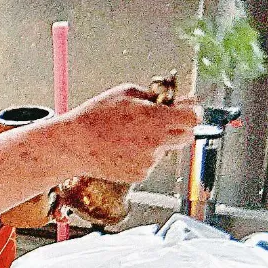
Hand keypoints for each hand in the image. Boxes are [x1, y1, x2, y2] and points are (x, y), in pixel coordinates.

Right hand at [59, 85, 201, 183]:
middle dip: (180, 126)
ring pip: (166, 149)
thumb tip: (170, 100)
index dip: (192, 112)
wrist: (74, 145)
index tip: (188, 108)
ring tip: (129, 134)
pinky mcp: (140, 174)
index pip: (193, 118)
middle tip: (165, 119)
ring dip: (157, 141)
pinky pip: (150, 162)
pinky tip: (123, 148)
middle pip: (187, 136)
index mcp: (156, 119)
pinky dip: (143, 154)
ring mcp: (149, 161)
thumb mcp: (126, 93)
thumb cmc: (96, 116)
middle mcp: (157, 143)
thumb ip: (153, 97)